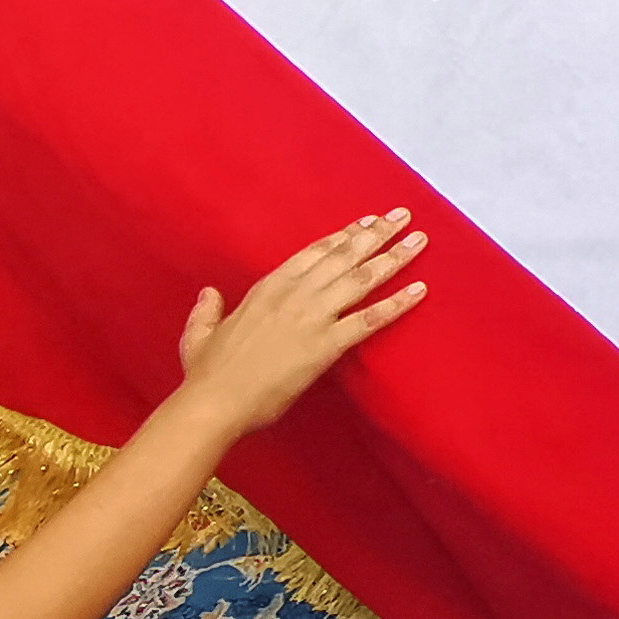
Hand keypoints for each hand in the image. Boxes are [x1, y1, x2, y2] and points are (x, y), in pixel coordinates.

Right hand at [167, 207, 430, 439]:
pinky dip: (397, 303)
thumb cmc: (206, 373)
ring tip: (419, 239)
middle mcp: (294, 295)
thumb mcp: (199, 334)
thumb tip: (208, 293)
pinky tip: (419, 290)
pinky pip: (369, 319)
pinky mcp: (325, 346)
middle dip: (377, 233)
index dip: (343, 235)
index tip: (366, 221)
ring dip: (394, 256)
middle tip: (403, 215)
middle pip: (345, 256)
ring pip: (361, 279)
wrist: (214, 402)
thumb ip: (207, 310)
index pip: (314, 253)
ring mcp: (312, 318)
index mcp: (267, 288)